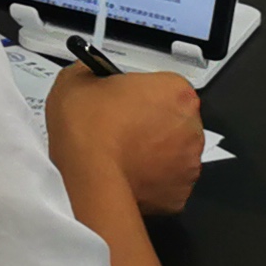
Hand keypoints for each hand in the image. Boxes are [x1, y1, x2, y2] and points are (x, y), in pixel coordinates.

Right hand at [46, 64, 204, 217]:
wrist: (91, 175)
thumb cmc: (89, 127)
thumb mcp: (74, 79)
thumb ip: (92, 71)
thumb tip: (92, 75)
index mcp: (174, 91)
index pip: (164, 84)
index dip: (139, 90)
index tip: (120, 97)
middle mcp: (191, 126)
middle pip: (173, 117)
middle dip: (150, 120)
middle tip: (118, 124)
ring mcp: (189, 162)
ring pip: (173, 151)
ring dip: (152, 150)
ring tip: (118, 151)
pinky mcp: (180, 193)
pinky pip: (167, 180)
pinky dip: (151, 177)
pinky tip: (125, 171)